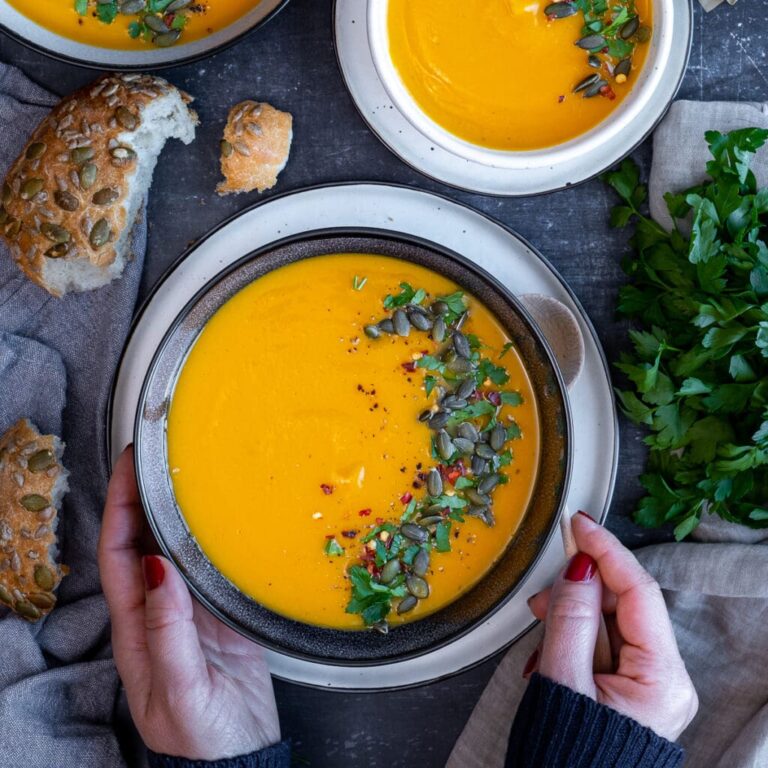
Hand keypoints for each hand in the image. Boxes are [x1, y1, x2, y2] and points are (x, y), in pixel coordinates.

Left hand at [98, 446, 280, 760]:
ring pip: (176, 546)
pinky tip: (222, 516)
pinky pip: (210, 563)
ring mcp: (190, 610)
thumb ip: (168, 632)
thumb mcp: (180, 689)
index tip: (128, 466)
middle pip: (142, 541)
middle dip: (143, 496)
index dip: (120, 507)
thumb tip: (159, 569)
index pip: (118, 555)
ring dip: (175, 509)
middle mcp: (159, 611)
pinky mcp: (221, 612)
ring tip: (186, 473)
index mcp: (136, 629)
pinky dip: (211, 534)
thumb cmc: (202, 736)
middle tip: (156, 455)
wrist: (241, 756)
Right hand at [525, 512, 697, 741]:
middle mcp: (665, 680)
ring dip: (571, 617)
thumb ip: (570, 618)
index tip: (580, 524)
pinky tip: (550, 653)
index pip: (638, 592)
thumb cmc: (567, 757)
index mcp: (661, 679)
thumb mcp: (563, 680)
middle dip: (580, 591)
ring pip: (609, 622)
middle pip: (622, 605)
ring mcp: (649, 685)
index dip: (606, 551)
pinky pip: (603, 644)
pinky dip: (573, 639)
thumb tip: (578, 567)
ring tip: (541, 635)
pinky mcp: (631, 689)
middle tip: (543, 596)